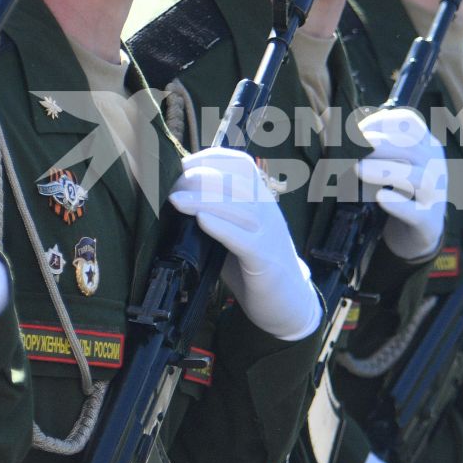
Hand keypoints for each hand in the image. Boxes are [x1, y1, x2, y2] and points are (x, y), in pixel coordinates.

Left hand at [169, 148, 321, 341]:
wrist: (289, 304)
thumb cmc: (254, 268)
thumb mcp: (235, 234)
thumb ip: (215, 218)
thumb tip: (176, 202)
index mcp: (261, 201)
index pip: (242, 164)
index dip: (212, 158)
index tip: (184, 164)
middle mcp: (267, 212)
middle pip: (236, 181)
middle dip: (201, 178)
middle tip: (173, 187)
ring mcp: (268, 235)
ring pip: (238, 207)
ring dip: (203, 200)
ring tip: (175, 200)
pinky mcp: (265, 261)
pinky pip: (244, 239)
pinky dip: (221, 227)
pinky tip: (201, 221)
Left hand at [355, 107, 447, 261]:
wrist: (418, 233)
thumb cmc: (401, 193)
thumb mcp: (394, 165)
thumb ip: (377, 150)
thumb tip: (341, 137)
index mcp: (427, 147)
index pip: (410, 123)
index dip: (382, 122)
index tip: (357, 130)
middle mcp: (435, 167)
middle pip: (411, 148)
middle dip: (379, 144)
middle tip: (351, 147)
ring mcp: (435, 195)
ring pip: (416, 177)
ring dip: (385, 170)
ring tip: (357, 169)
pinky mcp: (429, 222)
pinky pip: (416, 212)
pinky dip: (398, 204)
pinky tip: (380, 197)